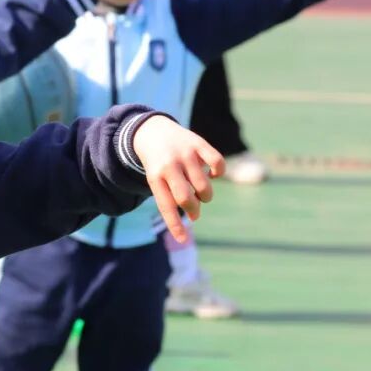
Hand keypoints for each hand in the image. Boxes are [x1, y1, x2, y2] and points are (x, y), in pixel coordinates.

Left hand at [132, 115, 224, 242]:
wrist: (152, 131)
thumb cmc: (157, 164)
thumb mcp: (156, 179)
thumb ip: (171, 196)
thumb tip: (194, 216)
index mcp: (155, 177)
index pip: (166, 205)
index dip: (174, 224)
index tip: (182, 239)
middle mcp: (169, 165)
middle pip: (186, 198)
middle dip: (193, 210)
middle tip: (194, 213)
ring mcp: (185, 154)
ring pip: (203, 186)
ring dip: (206, 196)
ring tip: (201, 193)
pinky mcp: (199, 144)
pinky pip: (217, 163)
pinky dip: (218, 173)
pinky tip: (212, 175)